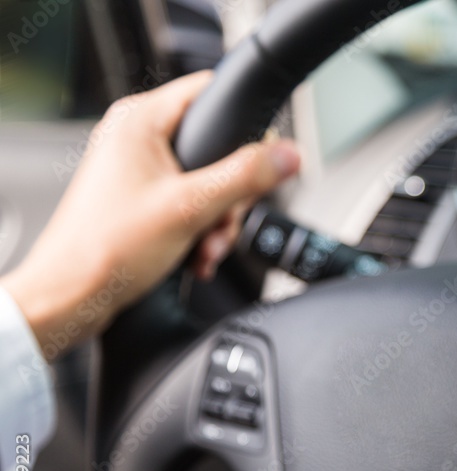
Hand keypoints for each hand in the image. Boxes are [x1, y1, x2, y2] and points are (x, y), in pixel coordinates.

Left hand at [0, 71, 299, 357]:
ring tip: (206, 248)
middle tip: (223, 222)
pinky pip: (190, 204)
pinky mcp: (142, 199)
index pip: (210, 93)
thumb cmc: (107, 249)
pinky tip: (197, 255)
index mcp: (140, 121)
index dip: (243, 124)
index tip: (262, 156)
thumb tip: (288, 154)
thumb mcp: (192, 208)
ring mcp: (139, 170)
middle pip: (216, 148)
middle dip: (231, 196)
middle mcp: (137, 139)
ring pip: (208, 182)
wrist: (73, 296)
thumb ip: (246, 177)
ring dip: (218, 221)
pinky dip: (201, 231)